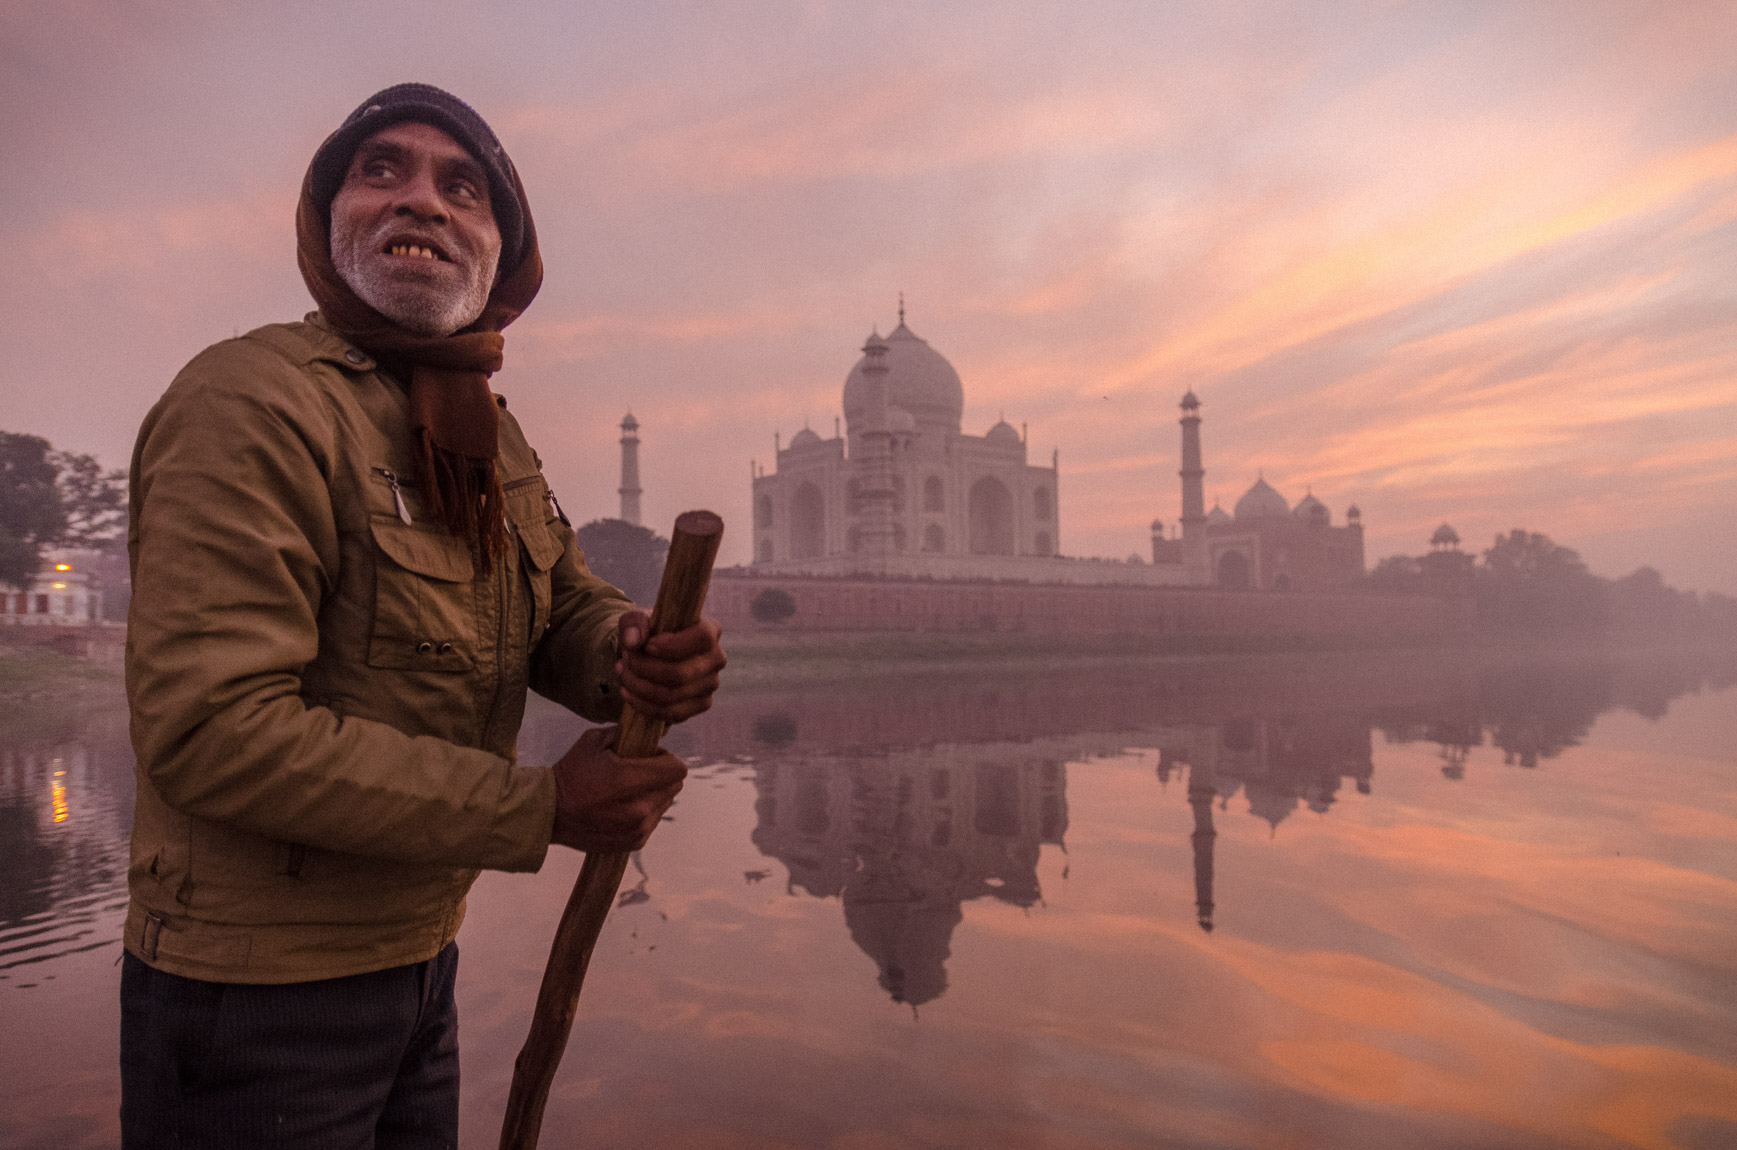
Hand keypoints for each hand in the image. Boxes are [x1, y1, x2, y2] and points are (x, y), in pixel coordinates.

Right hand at [550, 726, 686, 852]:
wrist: (550, 814)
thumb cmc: (570, 774)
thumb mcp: (594, 741)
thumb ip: (624, 733)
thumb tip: (645, 732)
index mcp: (629, 779)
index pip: (677, 769)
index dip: (665, 759)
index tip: (650, 757)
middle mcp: (638, 807)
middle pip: (674, 786)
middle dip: (660, 776)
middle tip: (637, 773)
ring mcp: (638, 828)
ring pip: (665, 803)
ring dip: (653, 794)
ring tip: (626, 792)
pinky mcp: (635, 842)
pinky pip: (653, 820)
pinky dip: (644, 812)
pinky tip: (621, 807)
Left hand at [616, 610, 725, 723]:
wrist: (652, 656)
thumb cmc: (649, 634)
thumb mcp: (636, 620)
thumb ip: (633, 624)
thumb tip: (633, 642)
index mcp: (710, 630)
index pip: (702, 638)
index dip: (672, 645)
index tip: (646, 646)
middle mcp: (716, 658)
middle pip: (679, 673)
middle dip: (643, 669)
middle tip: (624, 660)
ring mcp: (711, 684)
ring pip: (671, 695)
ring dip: (638, 687)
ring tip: (623, 673)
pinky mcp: (702, 704)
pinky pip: (671, 713)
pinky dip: (643, 705)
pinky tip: (628, 692)